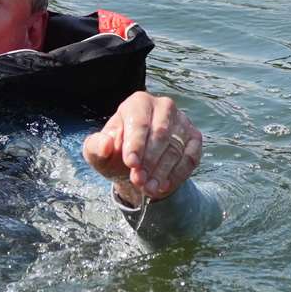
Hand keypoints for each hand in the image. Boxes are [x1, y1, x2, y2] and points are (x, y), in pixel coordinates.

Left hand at [83, 91, 202, 204]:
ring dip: (162, 172)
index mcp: (138, 103)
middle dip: (149, 160)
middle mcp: (164, 107)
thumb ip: (96, 147)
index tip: (131, 163)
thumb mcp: (98, 153)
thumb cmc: (114, 154)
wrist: (135, 166)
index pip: (139, 122)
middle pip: (160, 134)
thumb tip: (105, 144)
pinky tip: (163, 186)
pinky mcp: (195, 139)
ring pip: (176, 148)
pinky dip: (177, 174)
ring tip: (148, 188)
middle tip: (138, 180)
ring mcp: (182, 122)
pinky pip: (190, 158)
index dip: (136, 144)